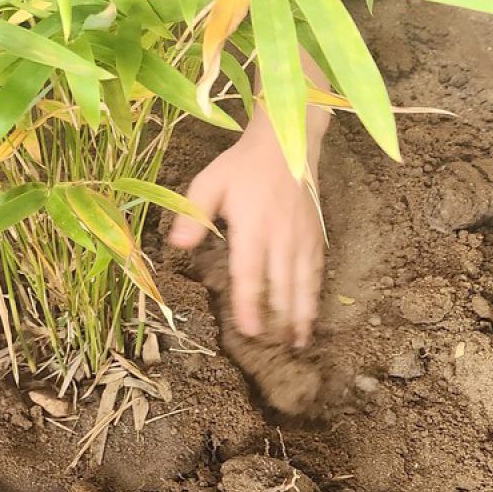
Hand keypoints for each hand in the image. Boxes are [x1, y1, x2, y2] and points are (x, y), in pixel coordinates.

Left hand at [168, 118, 325, 345]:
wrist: (286, 141)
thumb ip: (192, 214)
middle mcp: (281, 237)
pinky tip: (311, 314)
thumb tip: (175, 244)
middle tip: (276, 350)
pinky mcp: (315, 236)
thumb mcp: (208, 182)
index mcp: (253, 227)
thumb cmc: (242, 166)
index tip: (249, 331)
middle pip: (281, 286)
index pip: (250, 274)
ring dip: (301, 315)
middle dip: (279, 320)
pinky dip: (314, 296)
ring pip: (303, 284)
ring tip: (298, 343)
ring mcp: (302, 238)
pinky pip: (316, 271)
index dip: (249, 304)